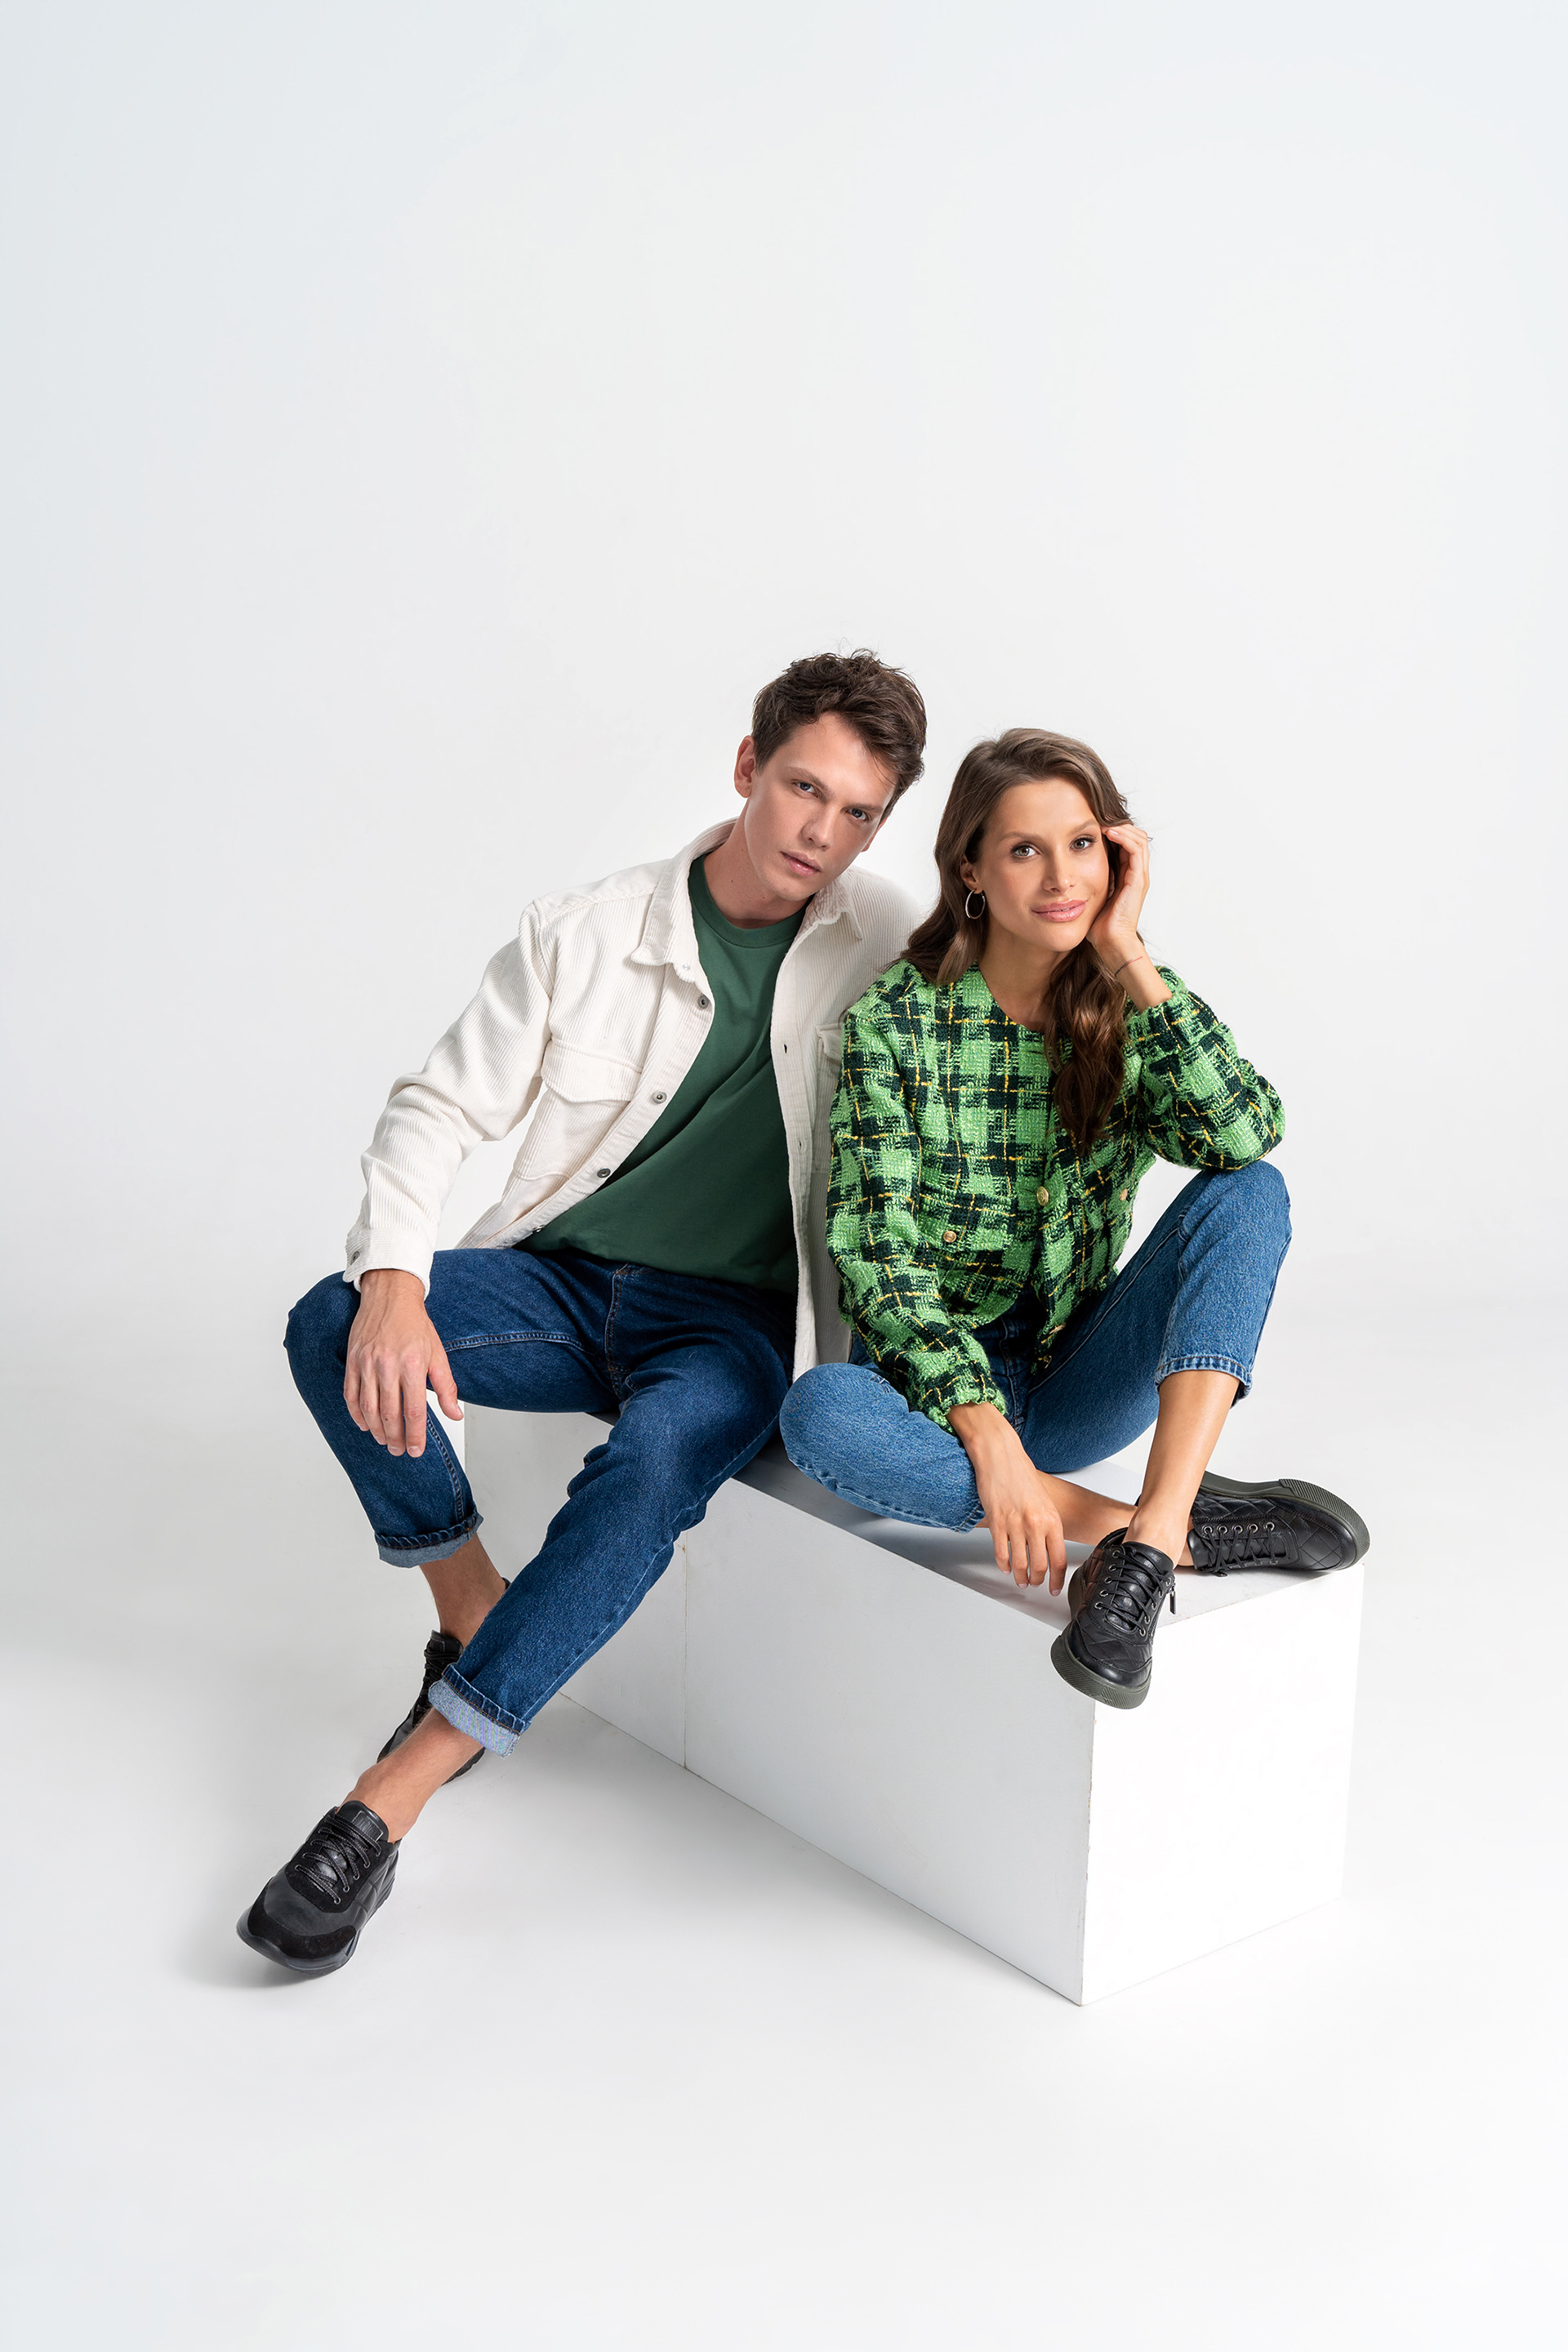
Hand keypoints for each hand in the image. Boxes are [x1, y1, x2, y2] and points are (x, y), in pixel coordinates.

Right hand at [345, 1270, 461, 1457]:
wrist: (390, 1297)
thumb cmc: (415, 1325)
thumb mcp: (438, 1354)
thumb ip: (446, 1387)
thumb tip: (455, 1415)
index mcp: (412, 1364)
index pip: (413, 1410)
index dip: (414, 1435)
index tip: (416, 1450)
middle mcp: (387, 1365)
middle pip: (389, 1413)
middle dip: (395, 1437)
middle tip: (399, 1450)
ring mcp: (366, 1363)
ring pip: (368, 1407)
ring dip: (376, 1430)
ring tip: (384, 1441)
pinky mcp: (353, 1360)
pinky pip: (350, 1394)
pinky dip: (356, 1414)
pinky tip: (365, 1424)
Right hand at [949, 1401, 1067, 1590]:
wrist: (1001, 1456)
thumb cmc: (1021, 1475)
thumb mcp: (1044, 1500)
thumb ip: (1047, 1524)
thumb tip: (1048, 1547)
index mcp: (1051, 1519)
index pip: (1059, 1559)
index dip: (1057, 1579)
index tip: (1055, 1589)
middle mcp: (1035, 1523)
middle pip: (1039, 1566)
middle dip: (1037, 1581)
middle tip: (1034, 1584)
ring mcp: (1015, 1524)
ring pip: (1019, 1563)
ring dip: (1020, 1577)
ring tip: (1020, 1581)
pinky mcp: (996, 1521)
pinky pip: (1001, 1552)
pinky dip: (1004, 1565)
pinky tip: (1005, 1567)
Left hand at [1087, 822, 1151, 978]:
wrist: (1110, 942)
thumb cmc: (1099, 924)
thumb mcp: (1091, 894)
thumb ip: (1088, 880)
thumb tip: (1070, 869)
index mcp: (1127, 875)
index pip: (1127, 843)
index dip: (1114, 830)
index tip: (1094, 825)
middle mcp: (1137, 873)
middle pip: (1136, 836)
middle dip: (1119, 824)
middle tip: (1100, 819)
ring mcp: (1140, 876)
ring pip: (1139, 839)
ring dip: (1122, 827)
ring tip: (1104, 823)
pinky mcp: (1138, 880)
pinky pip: (1136, 850)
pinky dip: (1124, 838)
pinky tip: (1108, 833)